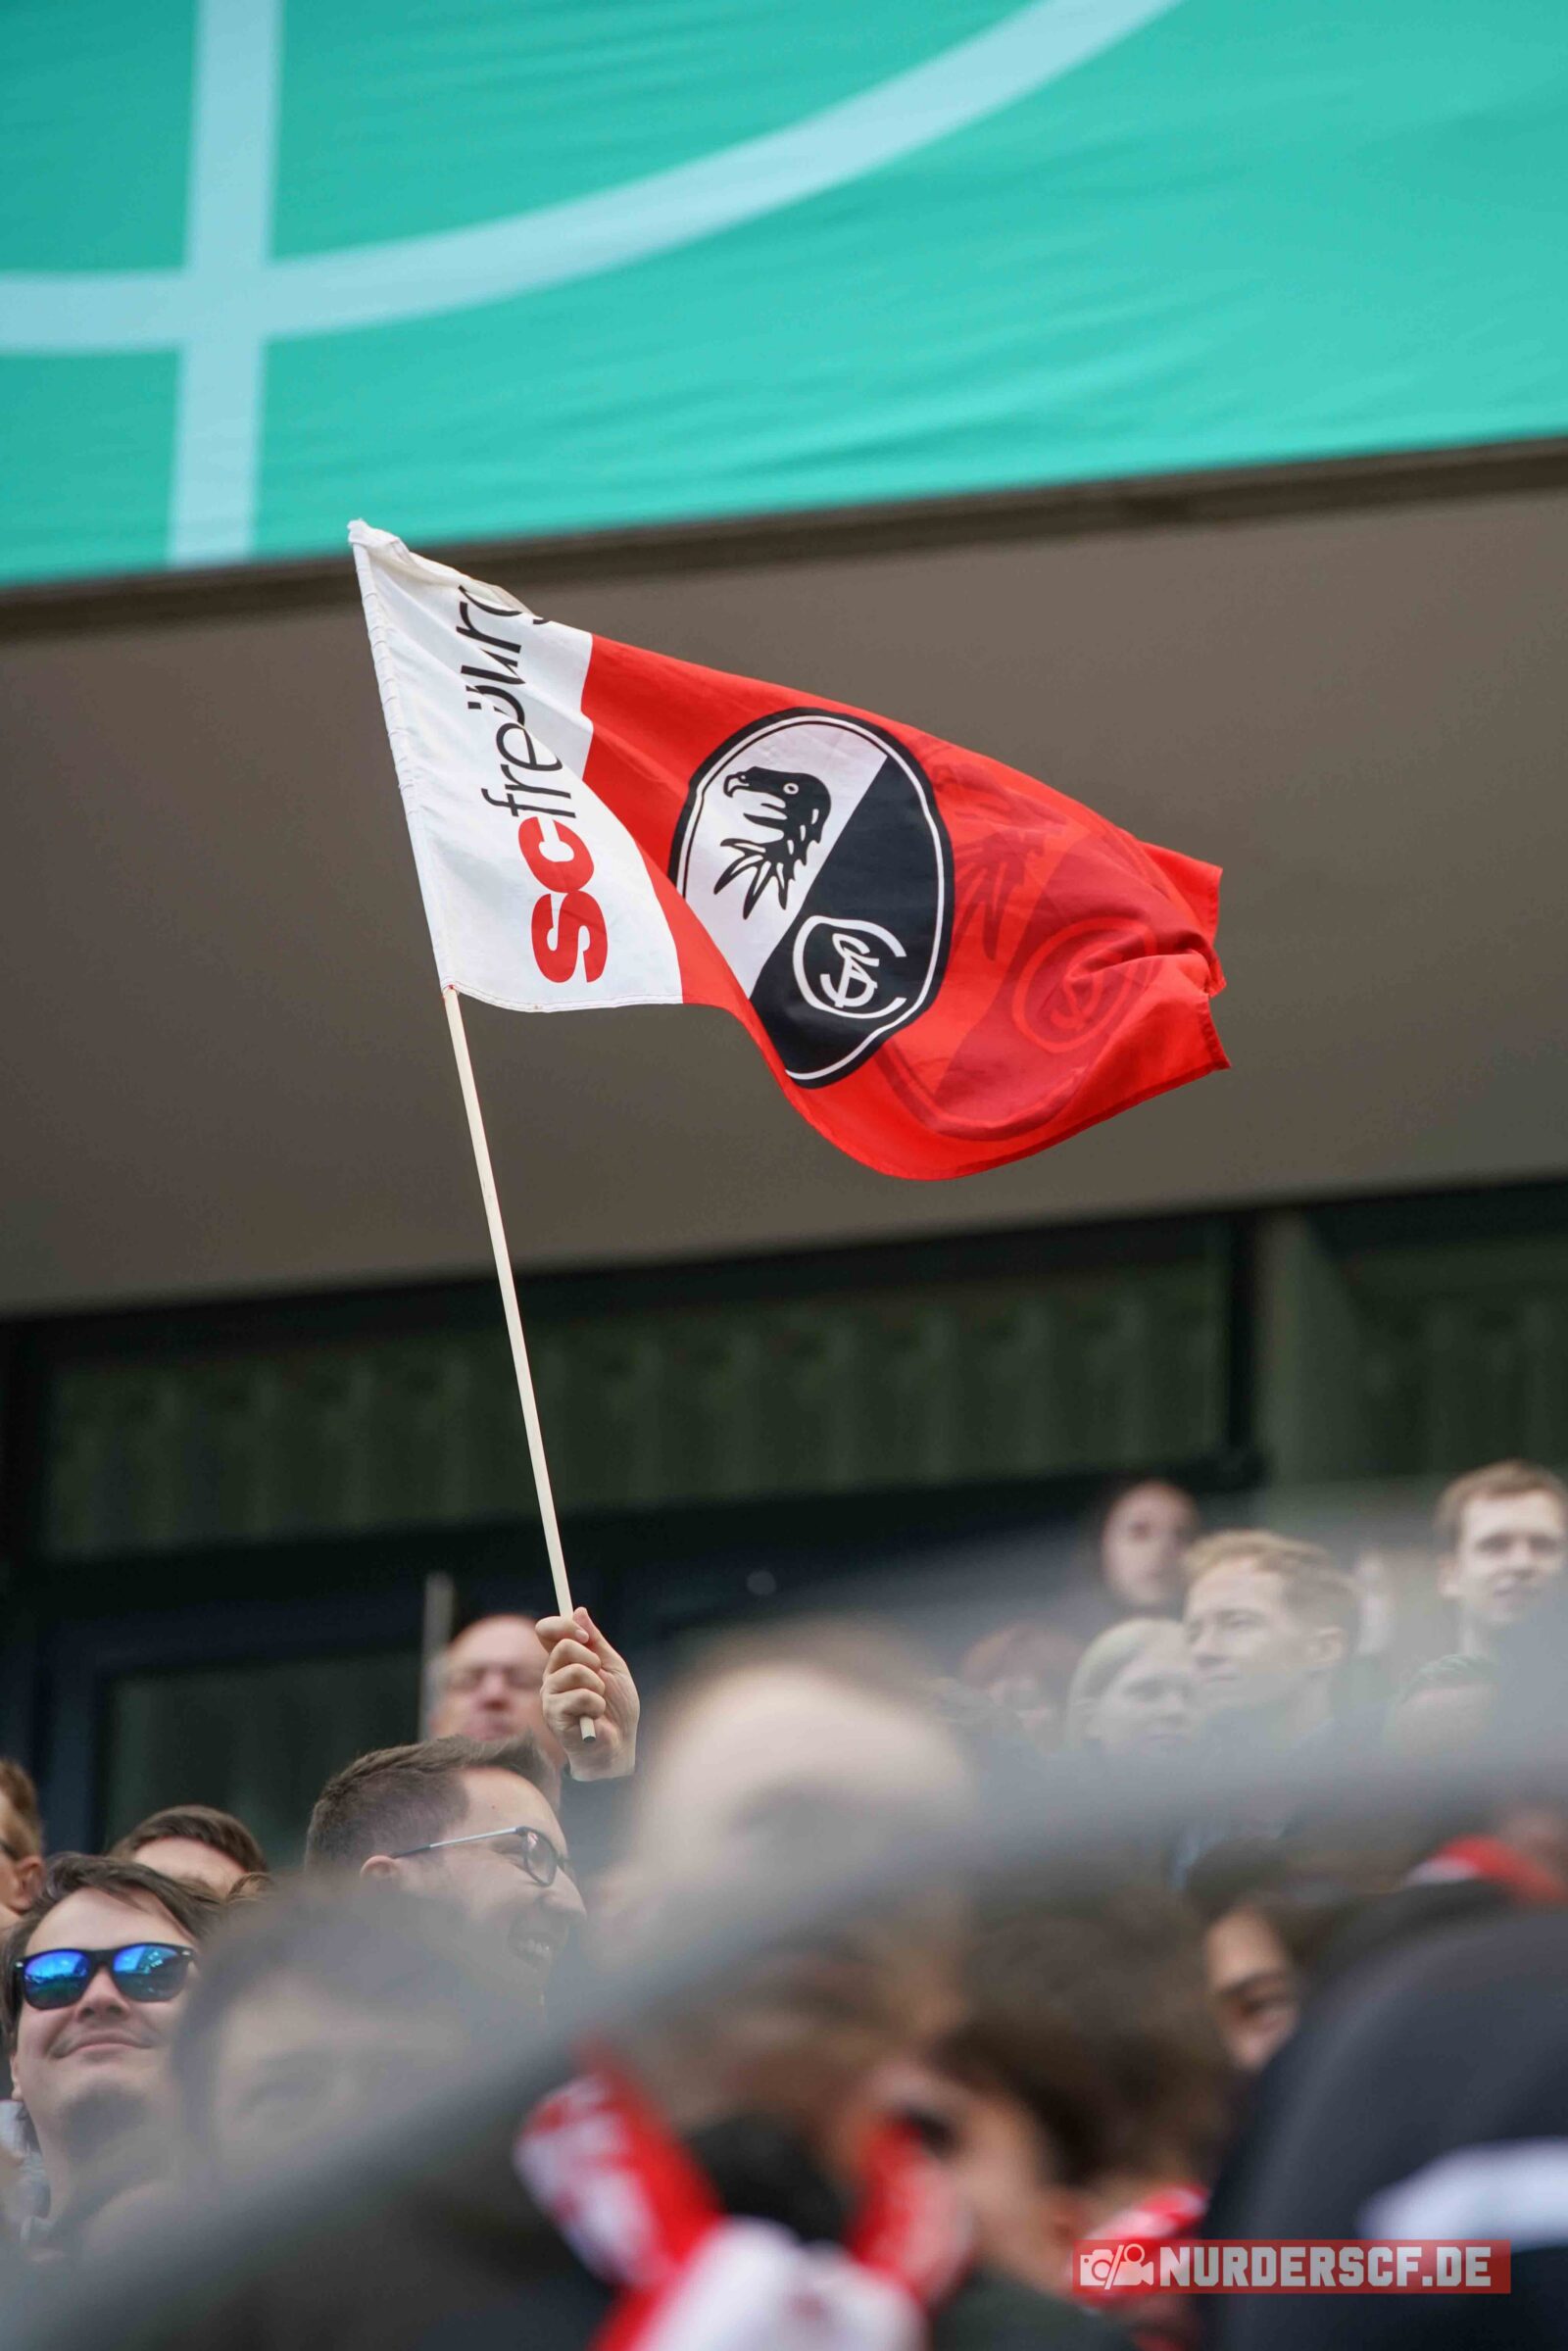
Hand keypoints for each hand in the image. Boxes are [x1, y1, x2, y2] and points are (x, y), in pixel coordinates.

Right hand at [537, 1608, 639, 1781]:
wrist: (621, 1744)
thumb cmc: (617, 1708)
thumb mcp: (612, 1667)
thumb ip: (595, 1641)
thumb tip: (579, 1611)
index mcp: (564, 1662)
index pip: (547, 1631)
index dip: (563, 1625)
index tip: (585, 1635)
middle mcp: (551, 1676)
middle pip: (562, 1646)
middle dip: (591, 1659)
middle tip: (600, 1678)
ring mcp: (549, 1696)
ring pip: (574, 1671)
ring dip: (597, 1686)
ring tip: (599, 1702)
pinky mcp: (553, 1715)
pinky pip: (580, 1695)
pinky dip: (597, 1705)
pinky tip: (595, 1717)